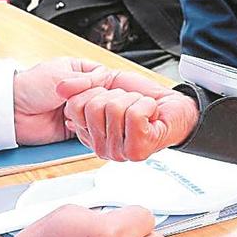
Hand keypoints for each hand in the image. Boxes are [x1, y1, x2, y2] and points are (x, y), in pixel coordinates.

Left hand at [12, 58, 117, 144]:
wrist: (12, 112)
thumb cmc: (30, 87)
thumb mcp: (62, 75)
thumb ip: (89, 78)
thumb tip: (109, 77)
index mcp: (78, 71)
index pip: (104, 75)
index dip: (108, 82)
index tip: (109, 88)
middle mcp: (80, 90)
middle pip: (104, 96)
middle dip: (96, 101)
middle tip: (86, 102)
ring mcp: (77, 109)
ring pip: (99, 114)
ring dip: (90, 115)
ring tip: (73, 114)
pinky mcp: (73, 127)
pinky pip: (89, 130)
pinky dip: (86, 130)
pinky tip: (72, 125)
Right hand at [61, 75, 197, 160]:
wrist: (175, 107)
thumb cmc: (144, 98)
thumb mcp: (109, 85)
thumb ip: (83, 86)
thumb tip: (61, 89)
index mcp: (91, 134)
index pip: (75, 106)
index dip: (96, 92)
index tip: (111, 96)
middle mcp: (102, 147)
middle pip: (94, 106)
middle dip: (116, 94)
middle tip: (129, 103)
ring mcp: (119, 152)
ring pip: (114, 109)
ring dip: (133, 99)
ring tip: (140, 108)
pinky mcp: (138, 149)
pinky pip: (134, 115)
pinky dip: (146, 105)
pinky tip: (150, 114)